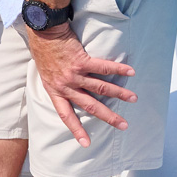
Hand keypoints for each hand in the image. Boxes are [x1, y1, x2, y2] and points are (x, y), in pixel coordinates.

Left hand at [25, 22, 137, 147]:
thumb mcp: (46, 74)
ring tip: (133, 98)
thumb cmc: (44, 51)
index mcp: (55, 91)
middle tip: (123, 125)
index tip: (86, 144)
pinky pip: (103, 67)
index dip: (76, 129)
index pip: (66, 115)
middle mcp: (65, 86)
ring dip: (119, 94)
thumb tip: (70, 91)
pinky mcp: (81, 60)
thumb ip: (58, 85)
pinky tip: (130, 72)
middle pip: (90, 105)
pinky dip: (118, 70)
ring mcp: (74, 74)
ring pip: (100, 88)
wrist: (43, 32)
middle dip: (108, 117)